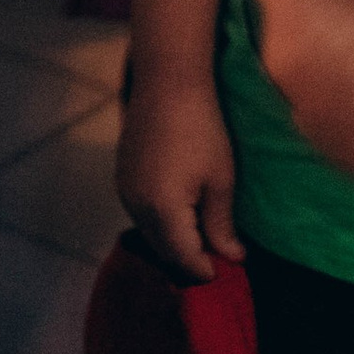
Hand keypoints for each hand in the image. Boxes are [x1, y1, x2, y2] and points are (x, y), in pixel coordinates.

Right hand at [115, 70, 242, 282]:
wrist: (168, 81)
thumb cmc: (202, 128)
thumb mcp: (220, 179)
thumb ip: (222, 225)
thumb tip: (232, 258)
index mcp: (162, 210)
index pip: (185, 258)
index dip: (208, 270)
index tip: (231, 272)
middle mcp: (136, 206)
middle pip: (163, 250)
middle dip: (190, 259)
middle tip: (220, 258)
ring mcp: (124, 190)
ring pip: (150, 232)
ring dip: (174, 241)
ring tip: (204, 237)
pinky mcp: (121, 175)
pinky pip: (141, 212)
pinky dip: (160, 222)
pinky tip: (181, 212)